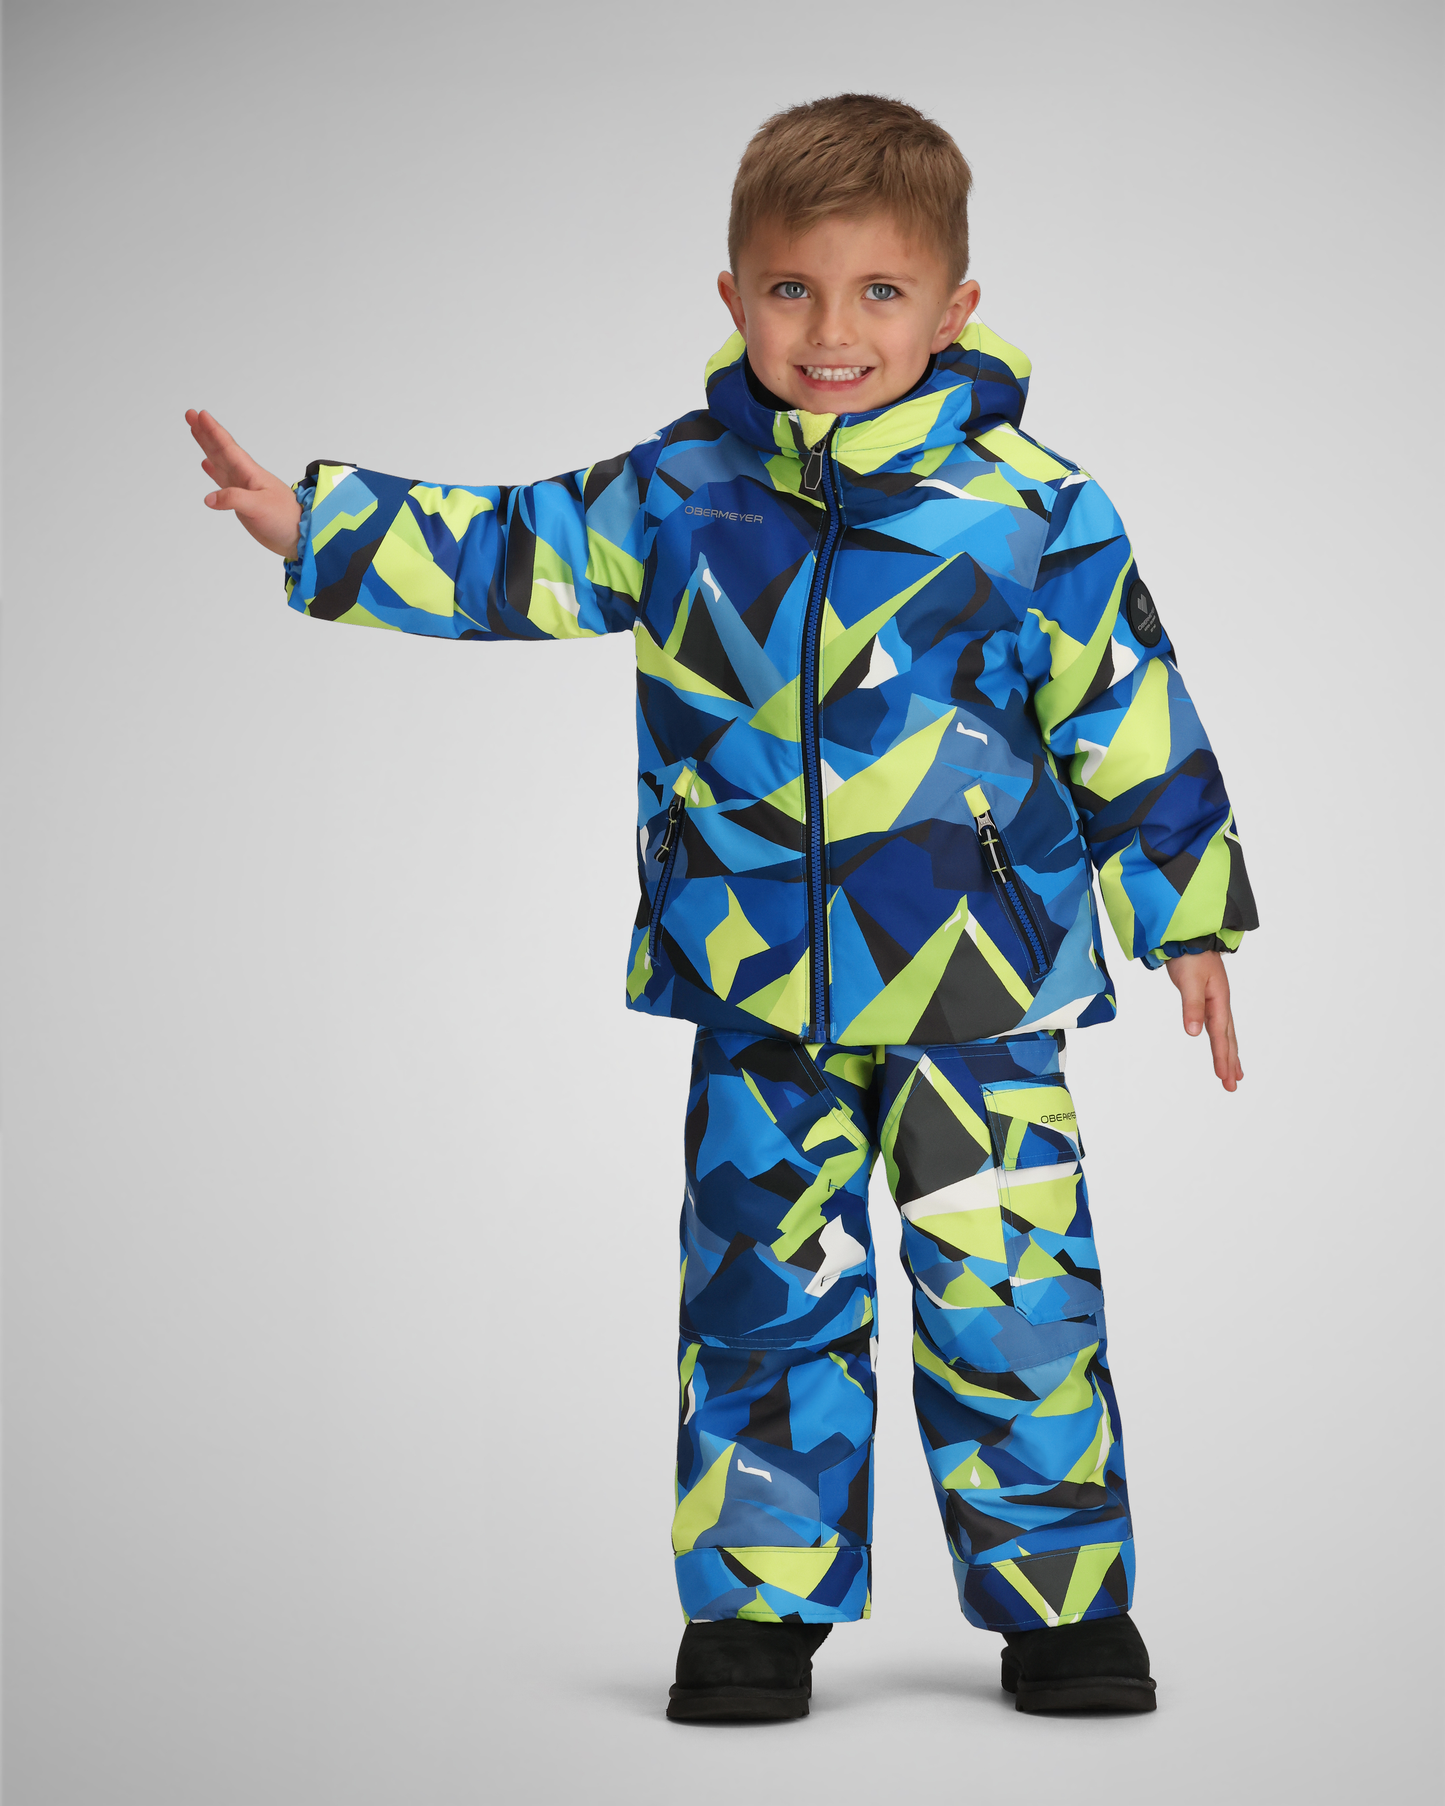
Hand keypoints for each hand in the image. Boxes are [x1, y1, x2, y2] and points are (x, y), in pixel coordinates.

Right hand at [186, 409, 302, 557]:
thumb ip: (234, 499)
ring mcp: (243, 487)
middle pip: (220, 449)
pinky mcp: (242, 500)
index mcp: (250, 473)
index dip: (213, 431)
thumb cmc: (285, 518)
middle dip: (205, 432)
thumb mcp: (259, 506)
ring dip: (206, 446)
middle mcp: (245, 476)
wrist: (300, 536)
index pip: (228, 447)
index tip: (200, 415)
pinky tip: (206, 464)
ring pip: (220, 461)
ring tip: (194, 431)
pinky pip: (223, 480)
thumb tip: (209, 498)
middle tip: (190, 414)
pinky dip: (213, 470)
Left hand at [1166, 951, 1241, 1091]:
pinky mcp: (1207, 996)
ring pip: (1225, 1032)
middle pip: (1228, 1037)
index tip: (1224, 1077)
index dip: (1222, 1057)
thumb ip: (1191, 1006)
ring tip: (1234, 1073)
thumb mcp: (1189, 980)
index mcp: (1218, 1000)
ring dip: (1229, 1052)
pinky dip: (1221, 1037)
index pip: (1220, 1034)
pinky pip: (1217, 1023)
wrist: (1188, 934)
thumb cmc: (1189, 955)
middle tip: (1233, 1085)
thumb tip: (1194, 1033)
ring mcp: (1215, 999)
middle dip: (1230, 1062)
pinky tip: (1221, 1042)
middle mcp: (1220, 1002)